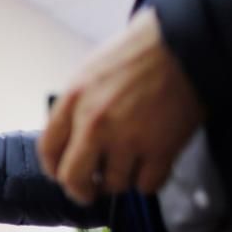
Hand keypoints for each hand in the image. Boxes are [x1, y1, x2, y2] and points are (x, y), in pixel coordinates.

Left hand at [38, 8, 204, 203]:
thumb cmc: (137, 53)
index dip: (53, 169)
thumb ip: (74, 108)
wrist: (184, 42)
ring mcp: (128, 138)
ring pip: (113, 184)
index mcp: (74, 102)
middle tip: (89, 189)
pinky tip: (150, 166)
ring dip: (120, 180)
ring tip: (128, 165)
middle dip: (79, 190)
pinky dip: (147, 181)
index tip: (62, 174)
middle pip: (72, 178)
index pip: (47, 151)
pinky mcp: (161, 148)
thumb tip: (69, 141)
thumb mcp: (89, 73)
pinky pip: (146, 185)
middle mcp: (96, 124)